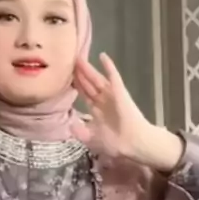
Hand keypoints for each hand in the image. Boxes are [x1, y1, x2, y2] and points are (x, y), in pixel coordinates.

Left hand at [72, 54, 183, 170]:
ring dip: (89, 68)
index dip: (76, 85)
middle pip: (89, 84)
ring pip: (97, 78)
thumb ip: (79, 131)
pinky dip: (109, 66)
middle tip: (70, 61)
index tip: (66, 77)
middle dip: (80, 74)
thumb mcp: (91, 139)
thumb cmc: (115, 143)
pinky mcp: (119, 91)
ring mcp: (111, 95)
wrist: (132, 143)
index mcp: (97, 111)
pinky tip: (102, 55)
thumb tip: (69, 125)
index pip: (84, 94)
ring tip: (79, 57)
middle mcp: (103, 101)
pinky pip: (113, 76)